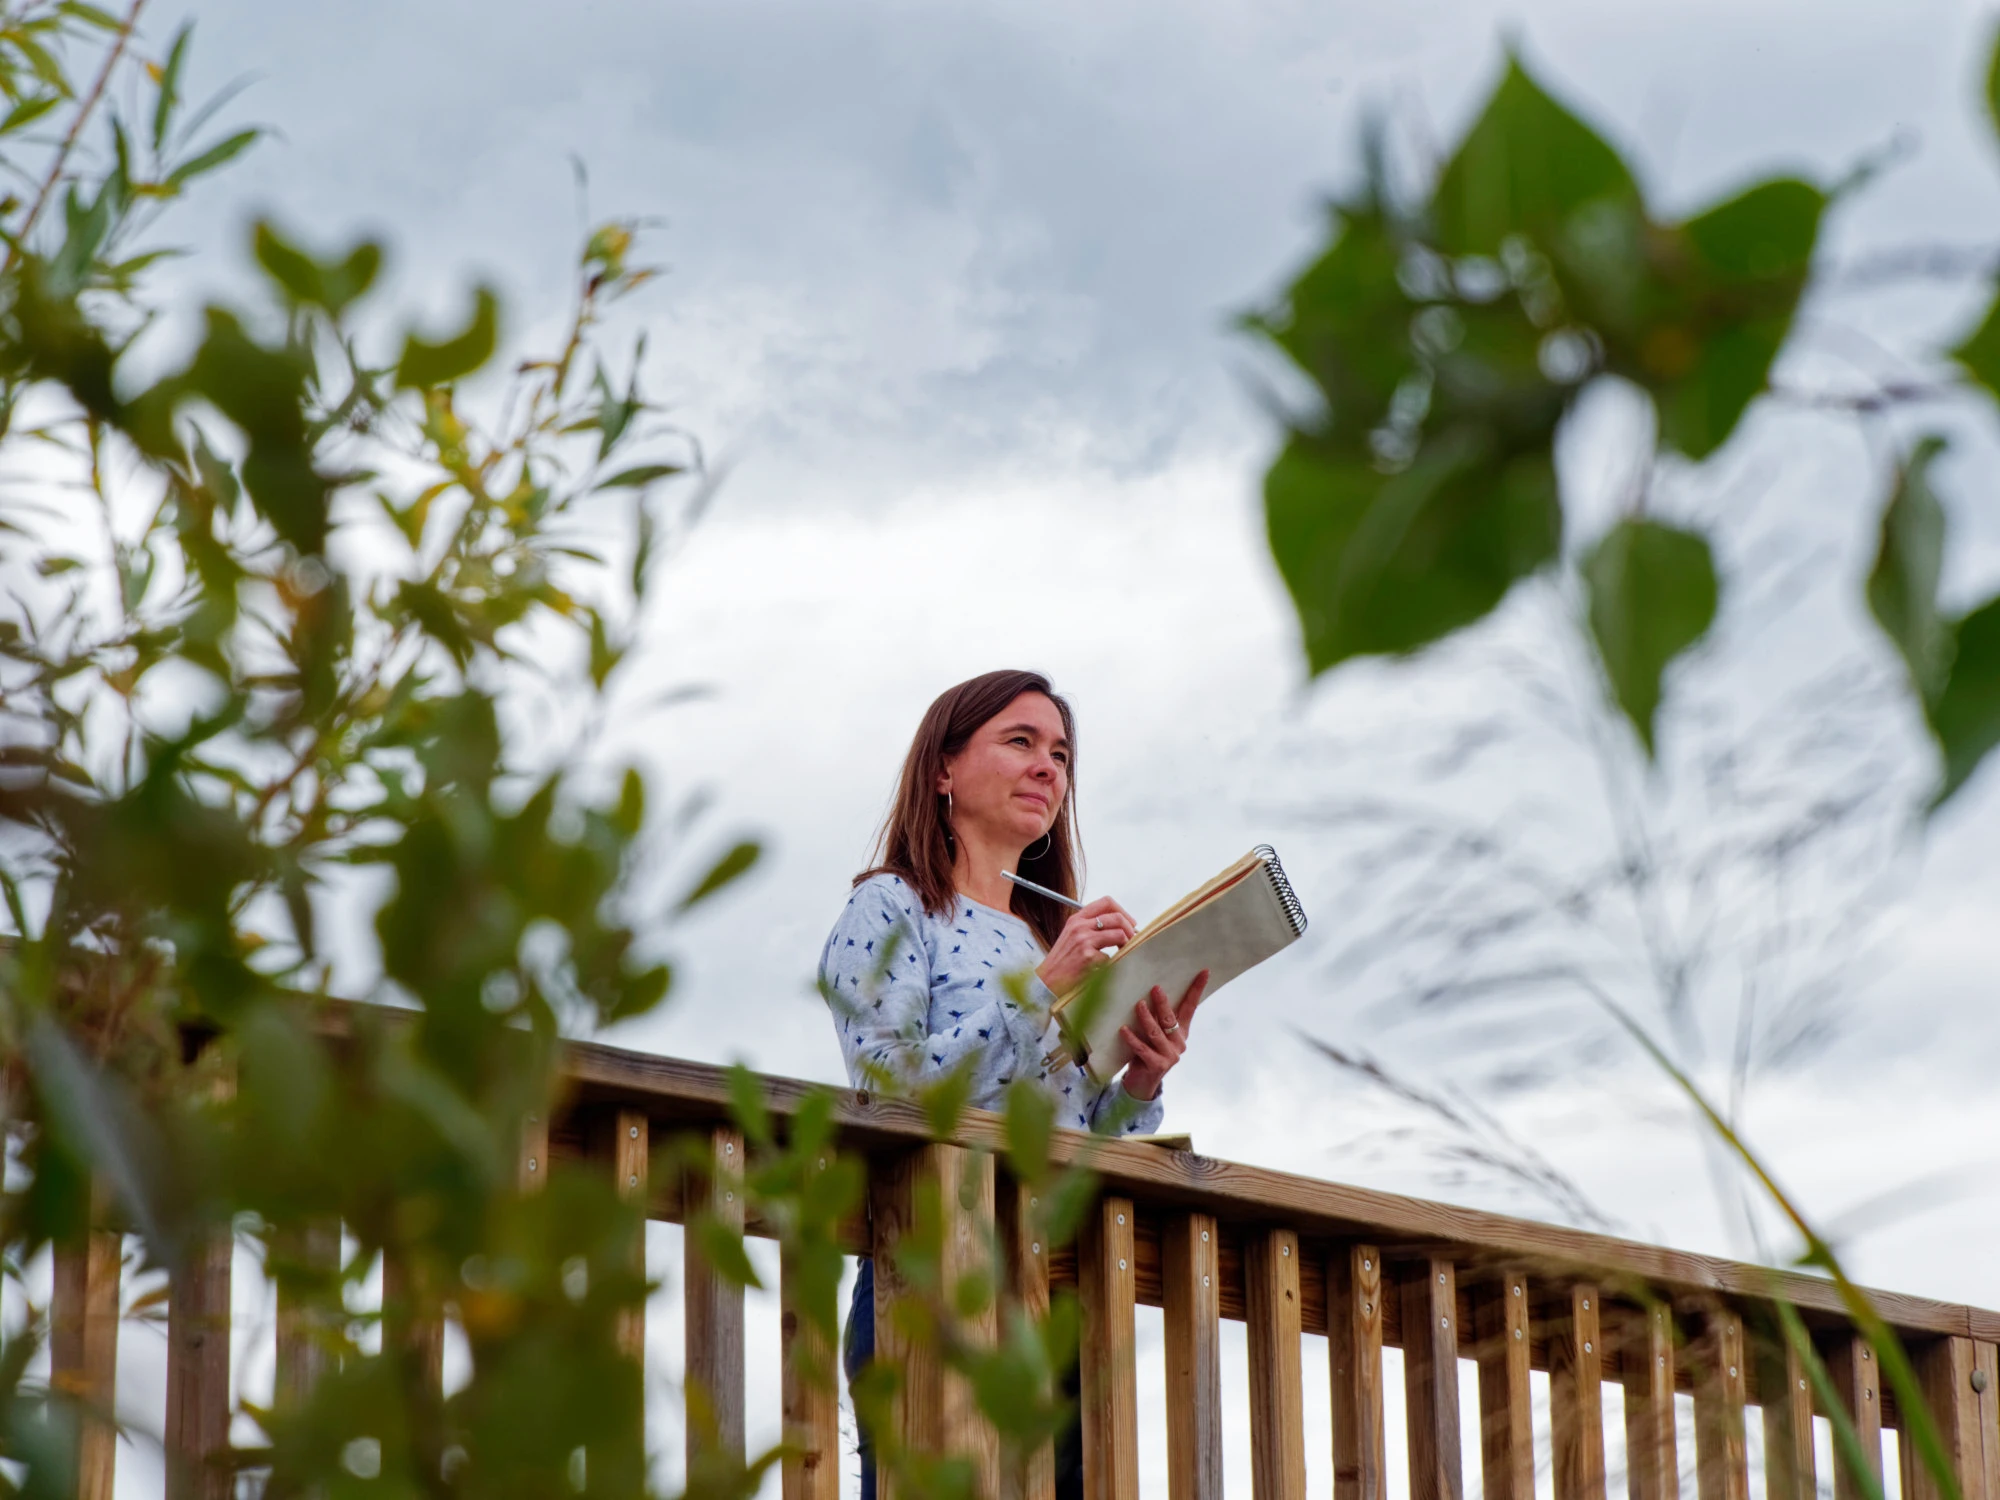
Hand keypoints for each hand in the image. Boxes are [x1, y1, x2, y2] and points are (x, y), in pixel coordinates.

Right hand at [1035, 896, 1137, 995]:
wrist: (1047, 980)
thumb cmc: (1062, 960)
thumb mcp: (1072, 936)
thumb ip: (1090, 927)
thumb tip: (1118, 925)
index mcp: (1076, 919)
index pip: (1106, 902)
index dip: (1122, 911)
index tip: (1129, 922)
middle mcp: (1080, 926)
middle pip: (1116, 917)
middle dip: (1130, 928)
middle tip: (1132, 938)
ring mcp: (1084, 941)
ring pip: (1119, 934)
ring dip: (1126, 944)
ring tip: (1122, 951)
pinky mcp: (1088, 957)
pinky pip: (1111, 956)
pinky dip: (1111, 963)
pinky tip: (1103, 967)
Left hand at [1118, 971, 1207, 1100]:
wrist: (1142, 1083)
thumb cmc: (1147, 1052)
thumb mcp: (1155, 1033)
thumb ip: (1157, 1017)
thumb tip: (1151, 990)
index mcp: (1181, 1031)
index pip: (1191, 1007)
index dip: (1196, 989)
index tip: (1204, 971)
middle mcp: (1179, 1042)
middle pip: (1171, 1019)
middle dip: (1163, 1003)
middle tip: (1155, 988)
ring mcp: (1169, 1055)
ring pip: (1156, 1033)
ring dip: (1146, 1018)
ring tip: (1138, 1005)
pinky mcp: (1157, 1065)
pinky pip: (1143, 1048)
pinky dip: (1133, 1039)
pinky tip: (1124, 1029)